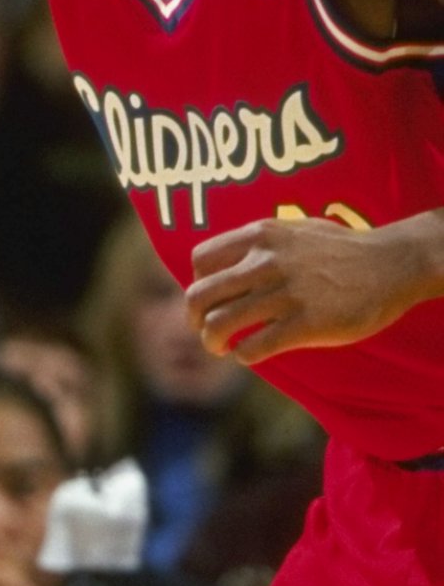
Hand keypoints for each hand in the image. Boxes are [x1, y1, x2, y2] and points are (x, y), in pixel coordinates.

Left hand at [186, 211, 443, 364]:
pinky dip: (243, 355)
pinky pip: (252, 348)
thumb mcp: (294, 230)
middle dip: (194, 320)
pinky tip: (251, 354)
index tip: (212, 299)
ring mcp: (284, 293)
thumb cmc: (342, 249)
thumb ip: (260, 244)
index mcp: (260, 236)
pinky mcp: (304, 324)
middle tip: (205, 331)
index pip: (200, 261)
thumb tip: (227, 263)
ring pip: (218, 325)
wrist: (391, 264)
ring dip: (213, 343)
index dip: (198, 284)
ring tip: (222, 348)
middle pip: (198, 297)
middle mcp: (265, 262)